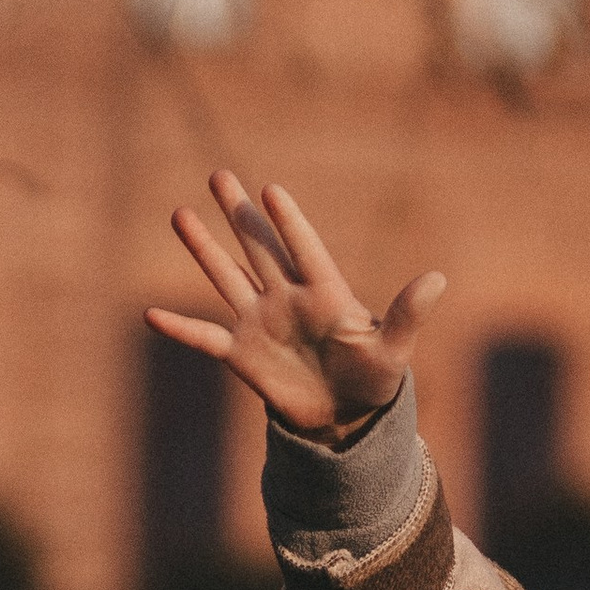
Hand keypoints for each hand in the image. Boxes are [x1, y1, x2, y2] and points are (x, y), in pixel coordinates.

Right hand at [146, 170, 444, 441]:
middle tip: (218, 174)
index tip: (271, 191)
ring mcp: (261, 322)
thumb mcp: (393, 348)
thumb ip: (408, 314)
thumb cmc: (375, 376)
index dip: (288, 224)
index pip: (304, 250)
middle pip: (258, 248)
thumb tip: (438, 279)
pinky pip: (205, 337)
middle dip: (238, 213)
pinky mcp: (242, 353)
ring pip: (227, 278)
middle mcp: (287, 297)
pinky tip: (151, 315)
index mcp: (325, 292)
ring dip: (204, 249)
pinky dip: (181, 329)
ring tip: (180, 214)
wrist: (346, 415)